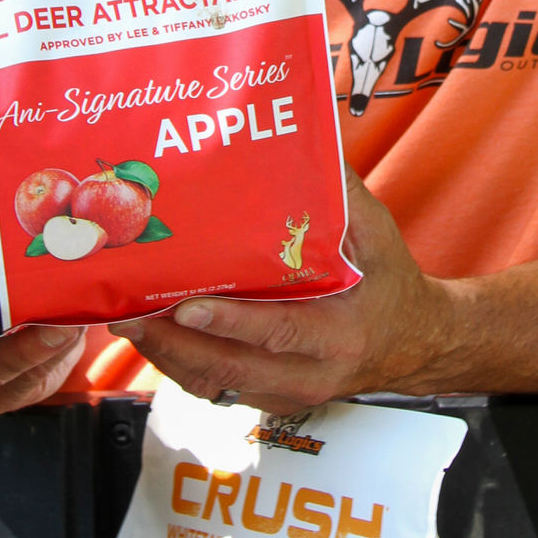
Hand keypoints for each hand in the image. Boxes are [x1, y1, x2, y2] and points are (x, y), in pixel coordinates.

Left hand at [110, 171, 455, 411]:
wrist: (412, 343)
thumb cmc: (390, 284)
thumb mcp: (379, 236)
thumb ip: (343, 195)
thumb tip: (312, 140)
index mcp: (338, 334)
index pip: (278, 332)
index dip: (231, 322)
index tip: (188, 306)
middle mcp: (309, 373)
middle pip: (228, 368)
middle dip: (173, 342)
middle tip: (128, 311)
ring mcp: (285, 392)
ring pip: (213, 383)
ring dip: (165, 355)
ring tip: (125, 320)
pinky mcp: (268, 397)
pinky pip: (215, 386)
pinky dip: (180, 362)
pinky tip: (153, 334)